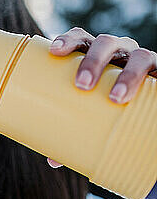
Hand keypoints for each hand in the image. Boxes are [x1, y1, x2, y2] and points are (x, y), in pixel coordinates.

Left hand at [45, 27, 156, 167]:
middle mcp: (120, 52)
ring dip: (128, 75)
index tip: (55, 51)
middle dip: (93, 60)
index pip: (82, 38)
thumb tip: (53, 160)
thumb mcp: (92, 113)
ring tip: (117, 97)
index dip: (68, 39)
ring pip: (139, 56)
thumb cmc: (107, 108)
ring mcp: (142, 61)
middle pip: (106, 43)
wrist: (145, 111)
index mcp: (96, 55)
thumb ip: (73, 129)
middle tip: (82, 85)